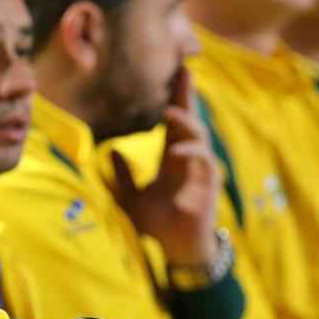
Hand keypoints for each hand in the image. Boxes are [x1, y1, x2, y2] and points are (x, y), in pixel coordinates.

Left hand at [111, 67, 220, 267]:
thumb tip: (110, 152)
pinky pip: (203, 160)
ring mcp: (200, 169)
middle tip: (182, 69)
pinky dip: (191, 152)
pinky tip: (176, 150)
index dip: (173, 98)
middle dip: (186, 95)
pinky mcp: (208, 184)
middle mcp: (188, 158)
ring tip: (169, 110)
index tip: (170, 73)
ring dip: (185, 121)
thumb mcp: (131, 198)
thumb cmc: (158, 225)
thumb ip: (122, 176)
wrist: (178, 249)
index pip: (173, 122)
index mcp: (172, 158)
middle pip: (189, 119)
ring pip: (198, 135)